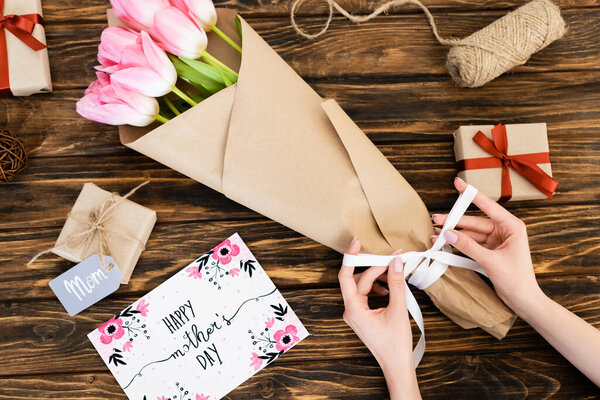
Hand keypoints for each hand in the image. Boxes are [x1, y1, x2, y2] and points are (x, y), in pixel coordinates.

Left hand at [339, 238, 420, 399]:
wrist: (397, 366)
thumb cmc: (395, 344)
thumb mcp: (398, 310)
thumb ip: (396, 283)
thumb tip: (396, 262)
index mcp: (353, 309)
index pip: (346, 276)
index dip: (351, 257)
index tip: (358, 242)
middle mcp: (350, 310)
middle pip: (358, 279)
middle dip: (375, 267)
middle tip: (393, 258)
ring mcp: (356, 313)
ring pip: (363, 286)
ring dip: (378, 278)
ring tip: (395, 275)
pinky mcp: (363, 315)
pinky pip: (367, 294)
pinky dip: (379, 287)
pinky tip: (391, 289)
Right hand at [431, 177, 544, 313]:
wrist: (524, 301)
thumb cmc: (516, 280)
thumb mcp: (490, 261)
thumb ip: (468, 246)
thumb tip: (448, 233)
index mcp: (511, 226)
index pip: (488, 206)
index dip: (471, 194)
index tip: (458, 183)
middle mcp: (504, 230)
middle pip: (475, 222)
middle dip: (455, 221)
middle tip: (437, 219)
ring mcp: (496, 241)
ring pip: (470, 233)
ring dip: (454, 234)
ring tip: (436, 234)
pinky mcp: (490, 251)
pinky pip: (471, 244)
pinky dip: (458, 244)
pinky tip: (445, 243)